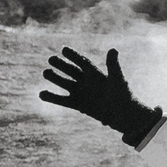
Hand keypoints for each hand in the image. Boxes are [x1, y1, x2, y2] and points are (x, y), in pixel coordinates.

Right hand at [38, 47, 161, 145]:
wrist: (124, 116)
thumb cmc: (124, 96)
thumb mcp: (117, 79)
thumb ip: (113, 65)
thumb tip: (113, 49)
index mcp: (96, 74)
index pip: (82, 62)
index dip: (73, 55)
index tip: (64, 49)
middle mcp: (87, 82)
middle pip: (70, 70)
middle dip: (61, 65)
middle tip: (51, 59)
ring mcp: (81, 93)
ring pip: (64, 83)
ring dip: (55, 78)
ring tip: (45, 72)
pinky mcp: (78, 104)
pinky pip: (62, 100)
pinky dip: (52, 97)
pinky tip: (41, 94)